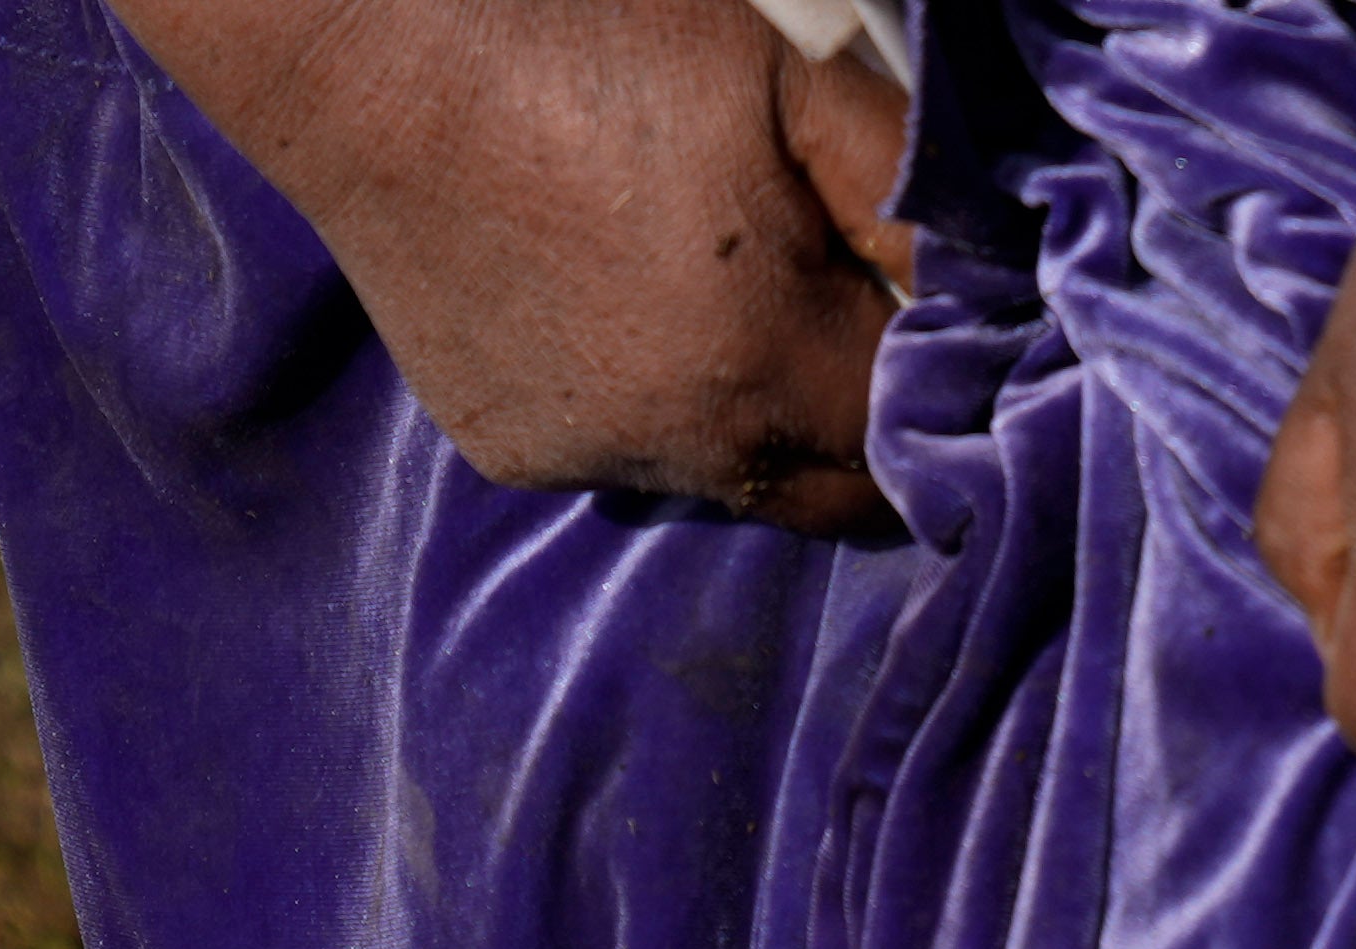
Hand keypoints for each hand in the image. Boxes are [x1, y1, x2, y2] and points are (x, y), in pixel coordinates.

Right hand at [114, 0, 913, 533]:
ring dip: (752, 416)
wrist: (371, 61)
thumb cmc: (586, 39)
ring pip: (723, 477)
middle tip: (869, 339)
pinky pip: (622, 453)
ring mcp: (584, 459)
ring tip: (722, 294)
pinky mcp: (507, 448)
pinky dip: (648, 402)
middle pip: (825, 495)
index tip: (956, 341)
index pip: (913, 444)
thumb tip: (984, 276)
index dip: (951, 394)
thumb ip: (900, 184)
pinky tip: (613, 301)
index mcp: (762, 366)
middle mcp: (677, 449)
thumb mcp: (786, 75)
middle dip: (867, 439)